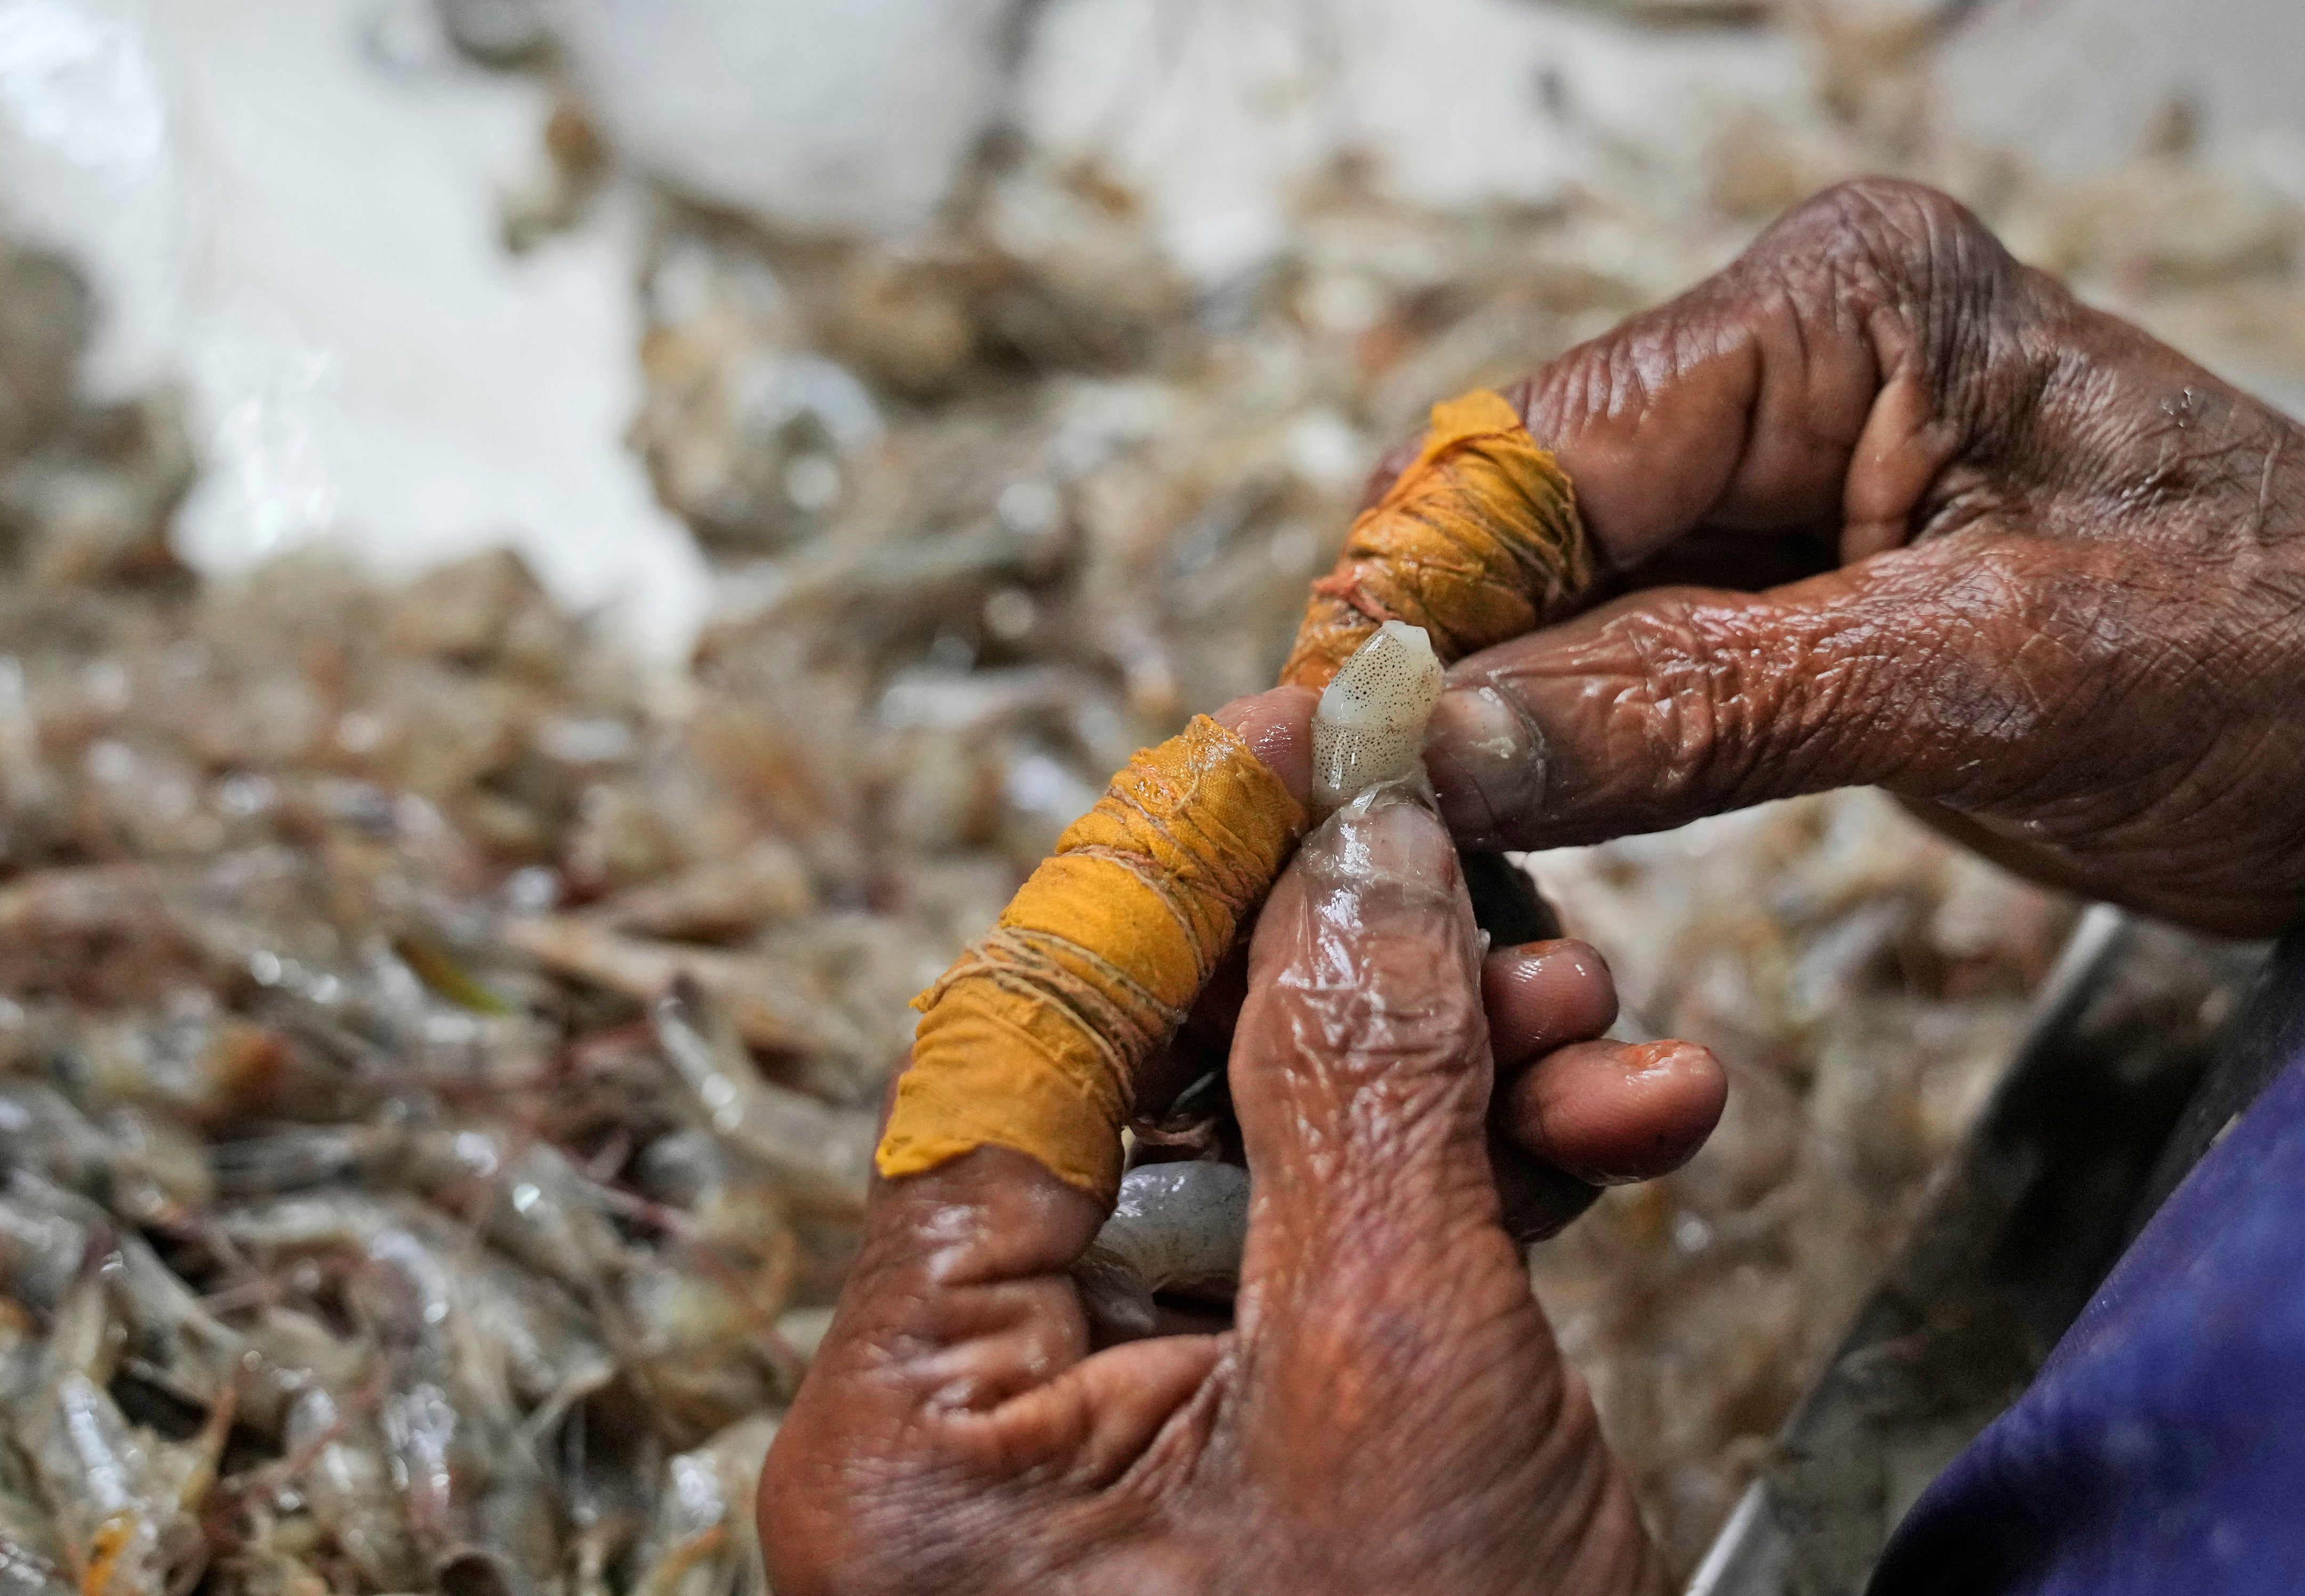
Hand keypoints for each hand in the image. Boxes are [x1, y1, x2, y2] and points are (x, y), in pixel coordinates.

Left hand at [761, 786, 1720, 1594]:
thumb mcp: (1404, 1375)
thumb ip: (1363, 1084)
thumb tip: (1354, 842)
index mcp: (913, 1429)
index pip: (1025, 1044)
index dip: (1174, 861)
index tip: (1302, 724)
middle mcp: (970, 1435)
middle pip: (1150, 1097)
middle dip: (1352, 982)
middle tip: (1494, 886)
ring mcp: (1107, 1461)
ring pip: (1264, 1178)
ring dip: (1446, 1083)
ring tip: (1600, 1027)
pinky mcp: (1234, 1476)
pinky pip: (1326, 1284)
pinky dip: (1468, 1204)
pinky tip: (1610, 1128)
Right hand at [1419, 178, 2304, 935]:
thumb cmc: (2281, 671)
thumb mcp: (1985, 683)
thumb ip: (1696, 708)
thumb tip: (1442, 753)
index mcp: (1842, 304)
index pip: (1545, 451)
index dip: (1415, 601)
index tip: (1317, 747)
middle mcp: (1781, 367)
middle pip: (1518, 526)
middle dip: (1429, 675)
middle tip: (1339, 829)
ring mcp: (1772, 480)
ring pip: (1542, 608)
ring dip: (1472, 730)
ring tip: (1401, 850)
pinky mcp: (1774, 591)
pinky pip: (1606, 666)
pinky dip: (1548, 758)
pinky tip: (1501, 830)